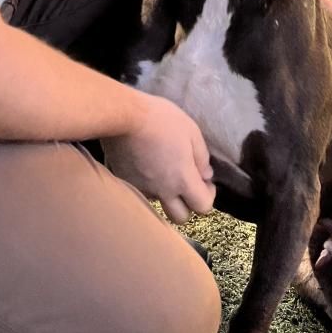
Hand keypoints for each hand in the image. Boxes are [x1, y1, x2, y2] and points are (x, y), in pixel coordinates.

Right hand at [102, 94, 215, 223]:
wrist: (123, 115)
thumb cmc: (161, 119)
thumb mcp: (191, 131)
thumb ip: (202, 157)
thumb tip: (206, 175)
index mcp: (182, 179)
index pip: (203, 206)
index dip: (208, 195)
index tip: (204, 180)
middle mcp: (162, 190)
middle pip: (180, 217)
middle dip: (187, 204)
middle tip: (185, 182)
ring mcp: (141, 188)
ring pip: (158, 203)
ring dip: (165, 193)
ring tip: (162, 168)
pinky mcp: (124, 181)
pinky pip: (140, 190)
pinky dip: (146, 183)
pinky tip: (144, 163)